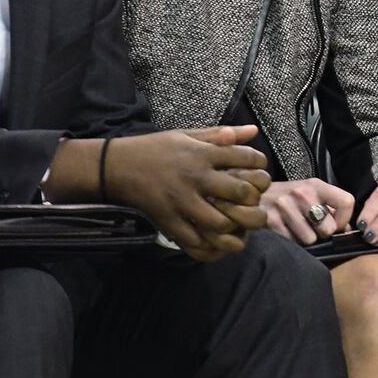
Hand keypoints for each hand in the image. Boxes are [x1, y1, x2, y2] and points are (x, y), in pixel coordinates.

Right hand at [104, 126, 271, 261]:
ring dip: (235, 227)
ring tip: (241, 226)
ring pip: (220, 222)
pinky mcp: (168, 221)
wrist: (117, 167)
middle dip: (254, 200)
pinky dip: (210, 246)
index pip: (245, 158)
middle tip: (256, 204)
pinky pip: (194, 241)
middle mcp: (195, 178)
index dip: (260, 166)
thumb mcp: (188, 135)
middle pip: (239, 192)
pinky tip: (219, 242)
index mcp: (202, 154)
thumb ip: (221, 135)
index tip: (260, 172)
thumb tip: (254, 131)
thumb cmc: (156, 148)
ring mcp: (181, 202)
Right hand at [261, 178, 355, 245]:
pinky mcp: (270, 220)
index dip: (344, 220)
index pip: (347, 202)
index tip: (336, 225)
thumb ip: (330, 209)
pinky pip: (291, 243)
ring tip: (295, 230)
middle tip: (311, 228)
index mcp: (317, 185)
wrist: (252, 194)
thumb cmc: (288, 198)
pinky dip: (290, 242)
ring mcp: (285, 206)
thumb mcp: (310, 195)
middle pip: (328, 228)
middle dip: (322, 234)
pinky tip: (284, 231)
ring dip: (304, 240)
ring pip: (310, 240)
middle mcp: (302, 193)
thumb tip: (346, 230)